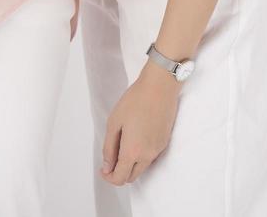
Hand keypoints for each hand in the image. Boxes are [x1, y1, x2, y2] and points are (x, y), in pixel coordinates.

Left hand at [100, 65, 180, 185]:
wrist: (159, 88)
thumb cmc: (134, 101)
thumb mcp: (114, 123)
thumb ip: (109, 148)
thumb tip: (107, 166)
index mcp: (133, 152)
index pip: (120, 178)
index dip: (109, 177)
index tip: (102, 169)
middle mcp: (147, 156)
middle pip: (131, 176)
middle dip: (119, 172)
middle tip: (110, 158)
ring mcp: (158, 150)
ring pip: (141, 168)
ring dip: (130, 164)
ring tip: (121, 144)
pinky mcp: (164, 142)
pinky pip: (150, 158)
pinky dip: (140, 156)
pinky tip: (134, 138)